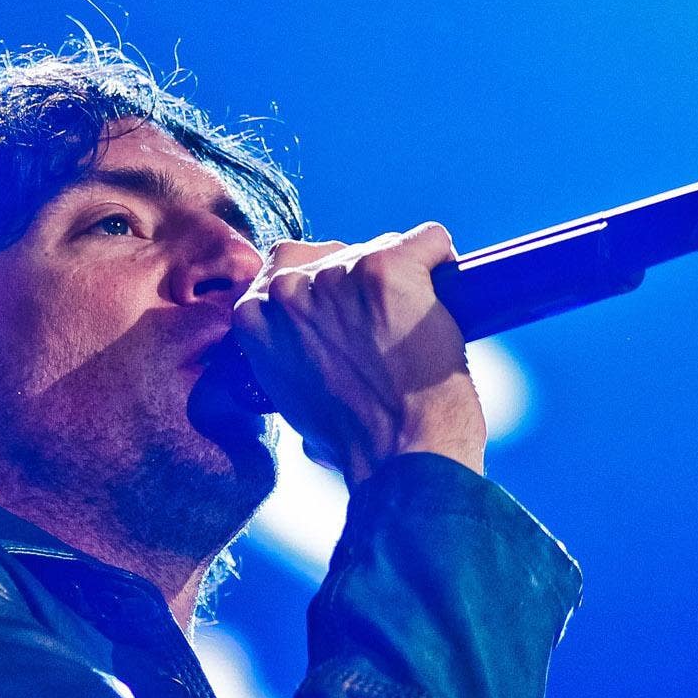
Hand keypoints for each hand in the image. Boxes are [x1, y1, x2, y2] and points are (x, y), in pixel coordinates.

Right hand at [230, 224, 486, 486]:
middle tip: (382, 333)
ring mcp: (337, 275)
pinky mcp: (387, 267)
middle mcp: (288, 288)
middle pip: (335, 253)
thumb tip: (313, 342)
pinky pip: (429, 240)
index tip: (347, 323)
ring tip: (412, 333)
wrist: (401, 457)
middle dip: (360, 283)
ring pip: (381, 248)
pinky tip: (444, 306)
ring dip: (401, 283)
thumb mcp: (291, 392)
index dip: (326, 295)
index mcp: (254, 317)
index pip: (287, 269)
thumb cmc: (354, 440)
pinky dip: (442, 263)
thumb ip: (289, 348)